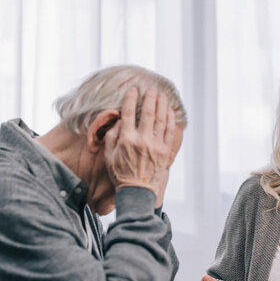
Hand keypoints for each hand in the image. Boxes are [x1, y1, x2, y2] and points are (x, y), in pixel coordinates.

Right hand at [104, 87, 179, 202]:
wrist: (137, 191)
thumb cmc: (121, 174)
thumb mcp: (109, 156)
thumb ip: (112, 136)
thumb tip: (119, 120)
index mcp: (126, 140)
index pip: (128, 113)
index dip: (130, 99)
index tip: (133, 90)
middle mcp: (142, 140)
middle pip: (147, 112)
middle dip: (149, 98)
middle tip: (151, 89)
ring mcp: (155, 145)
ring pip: (160, 119)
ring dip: (161, 105)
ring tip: (161, 96)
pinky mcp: (165, 151)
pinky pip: (169, 131)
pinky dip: (170, 119)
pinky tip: (169, 111)